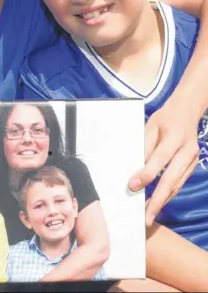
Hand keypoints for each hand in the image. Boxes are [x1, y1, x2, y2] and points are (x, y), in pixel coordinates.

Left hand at [128, 99, 198, 225]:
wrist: (187, 111)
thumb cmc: (163, 118)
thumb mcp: (149, 126)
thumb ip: (143, 146)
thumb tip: (133, 168)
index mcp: (174, 137)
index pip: (158, 159)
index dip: (146, 174)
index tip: (132, 186)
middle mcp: (187, 150)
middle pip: (171, 179)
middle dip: (158, 200)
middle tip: (146, 216)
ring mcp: (193, 159)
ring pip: (177, 185)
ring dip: (163, 201)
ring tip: (149, 215)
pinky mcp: (194, 165)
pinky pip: (180, 182)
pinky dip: (169, 194)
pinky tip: (158, 202)